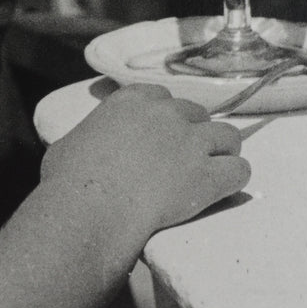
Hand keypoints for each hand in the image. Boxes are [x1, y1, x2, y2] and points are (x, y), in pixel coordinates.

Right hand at [41, 84, 249, 235]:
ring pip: (228, 136)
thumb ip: (86, 137)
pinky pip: (238, 170)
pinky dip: (234, 179)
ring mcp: (191, 142)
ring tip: (213, 171)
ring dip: (222, 152)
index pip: (165, 98)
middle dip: (194, 135)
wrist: (88, 209)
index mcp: (132, 100)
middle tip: (184, 162)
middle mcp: (167, 113)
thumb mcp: (68, 145)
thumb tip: (80, 148)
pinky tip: (224, 189)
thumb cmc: (67, 182)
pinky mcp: (206, 174)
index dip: (167, 120)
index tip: (162, 140)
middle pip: (198, 114)